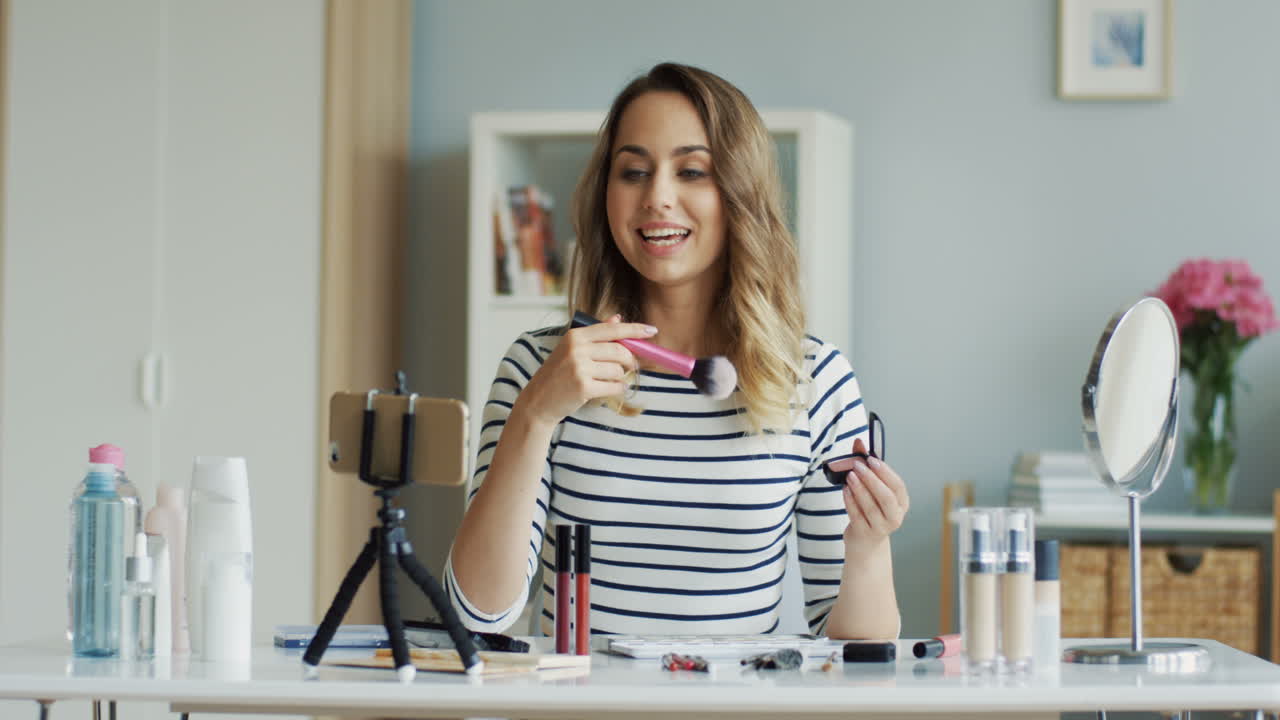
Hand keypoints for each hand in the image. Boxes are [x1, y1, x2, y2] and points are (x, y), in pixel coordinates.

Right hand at [514, 314, 656, 427]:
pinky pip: (614, 386)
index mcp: (575, 336)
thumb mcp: (572, 349)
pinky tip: (609, 389)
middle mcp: (577, 349)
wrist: (538, 400)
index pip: (612, 329)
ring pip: (618, 370)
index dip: (634, 330)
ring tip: (607, 380)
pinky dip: (617, 389)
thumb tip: (617, 317)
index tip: (652, 330)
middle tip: (629, 367)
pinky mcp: (583, 387)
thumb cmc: (558, 374)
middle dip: (629, 361)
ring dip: (619, 377)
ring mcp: (579, 368)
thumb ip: (596, 333)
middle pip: (620, 351)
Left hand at [840, 438, 908, 554]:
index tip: (872, 460)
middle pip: (886, 497)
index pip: (898, 486)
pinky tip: (845, 490)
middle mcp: (895, 517)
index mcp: (901, 503)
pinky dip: (850, 502)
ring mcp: (881, 528)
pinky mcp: (865, 534)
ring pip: (870, 507)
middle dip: (871, 479)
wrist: (866, 541)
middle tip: (857, 465)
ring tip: (849, 476)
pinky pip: (857, 516)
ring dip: (859, 489)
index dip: (885, 472)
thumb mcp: (873, 489)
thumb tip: (858, 442)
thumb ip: (867, 465)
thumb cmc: (871, 510)